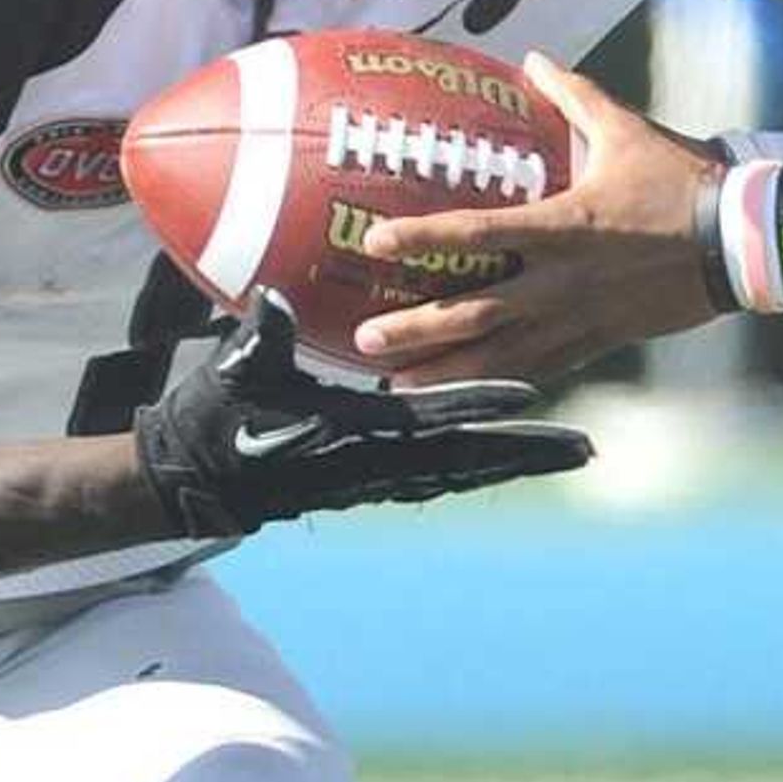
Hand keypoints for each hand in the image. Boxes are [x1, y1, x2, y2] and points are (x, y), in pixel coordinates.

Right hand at [133, 292, 590, 538]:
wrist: (194, 481)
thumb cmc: (211, 425)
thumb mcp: (234, 377)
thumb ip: (261, 340)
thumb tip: (276, 300)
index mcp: (355, 438)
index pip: (432, 421)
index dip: (482, 407)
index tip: (531, 394)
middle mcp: (380, 464)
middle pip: (471, 458)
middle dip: (528, 453)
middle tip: (588, 449)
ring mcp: (381, 477)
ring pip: (466, 469)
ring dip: (517, 461)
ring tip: (574, 453)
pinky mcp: (376, 479)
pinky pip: (444, 470)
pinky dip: (483, 462)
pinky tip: (513, 451)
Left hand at [349, 56, 727, 383]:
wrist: (741, 242)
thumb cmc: (681, 182)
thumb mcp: (626, 131)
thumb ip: (574, 96)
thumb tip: (534, 59)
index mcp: (563, 225)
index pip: (478, 232)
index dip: (423, 238)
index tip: (376, 243)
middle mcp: (562, 281)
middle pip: (476, 314)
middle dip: (418, 331)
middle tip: (366, 341)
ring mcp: (581, 318)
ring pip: (502, 357)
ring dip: (449, 374)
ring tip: (400, 388)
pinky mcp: (601, 341)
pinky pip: (542, 369)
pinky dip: (501, 383)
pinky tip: (468, 396)